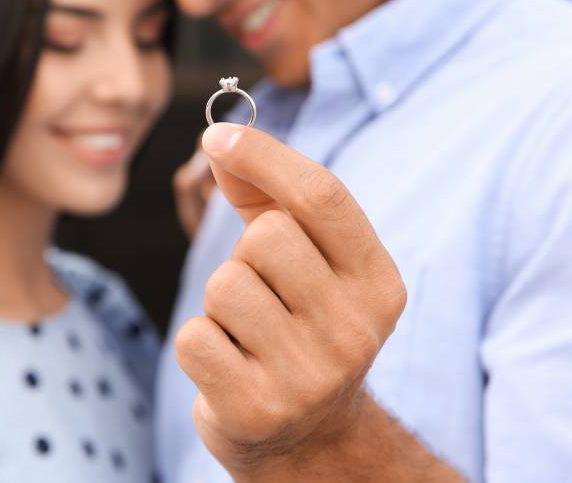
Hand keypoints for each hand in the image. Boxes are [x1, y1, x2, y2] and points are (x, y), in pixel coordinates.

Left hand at [175, 123, 407, 479]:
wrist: (308, 435)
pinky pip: (194, 337)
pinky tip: (231, 364)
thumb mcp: (303, 258)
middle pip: (265, 239)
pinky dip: (199, 345)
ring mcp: (310, 376)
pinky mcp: (257, 410)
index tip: (218, 137)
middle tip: (263, 292)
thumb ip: (265, 195)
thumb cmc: (298, 322)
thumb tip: (219, 140)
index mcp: (377, 281)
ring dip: (221, 304)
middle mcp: (355, 329)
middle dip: (245, 255)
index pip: (322, 197)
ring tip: (248, 332)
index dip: (264, 155)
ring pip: (225, 287)